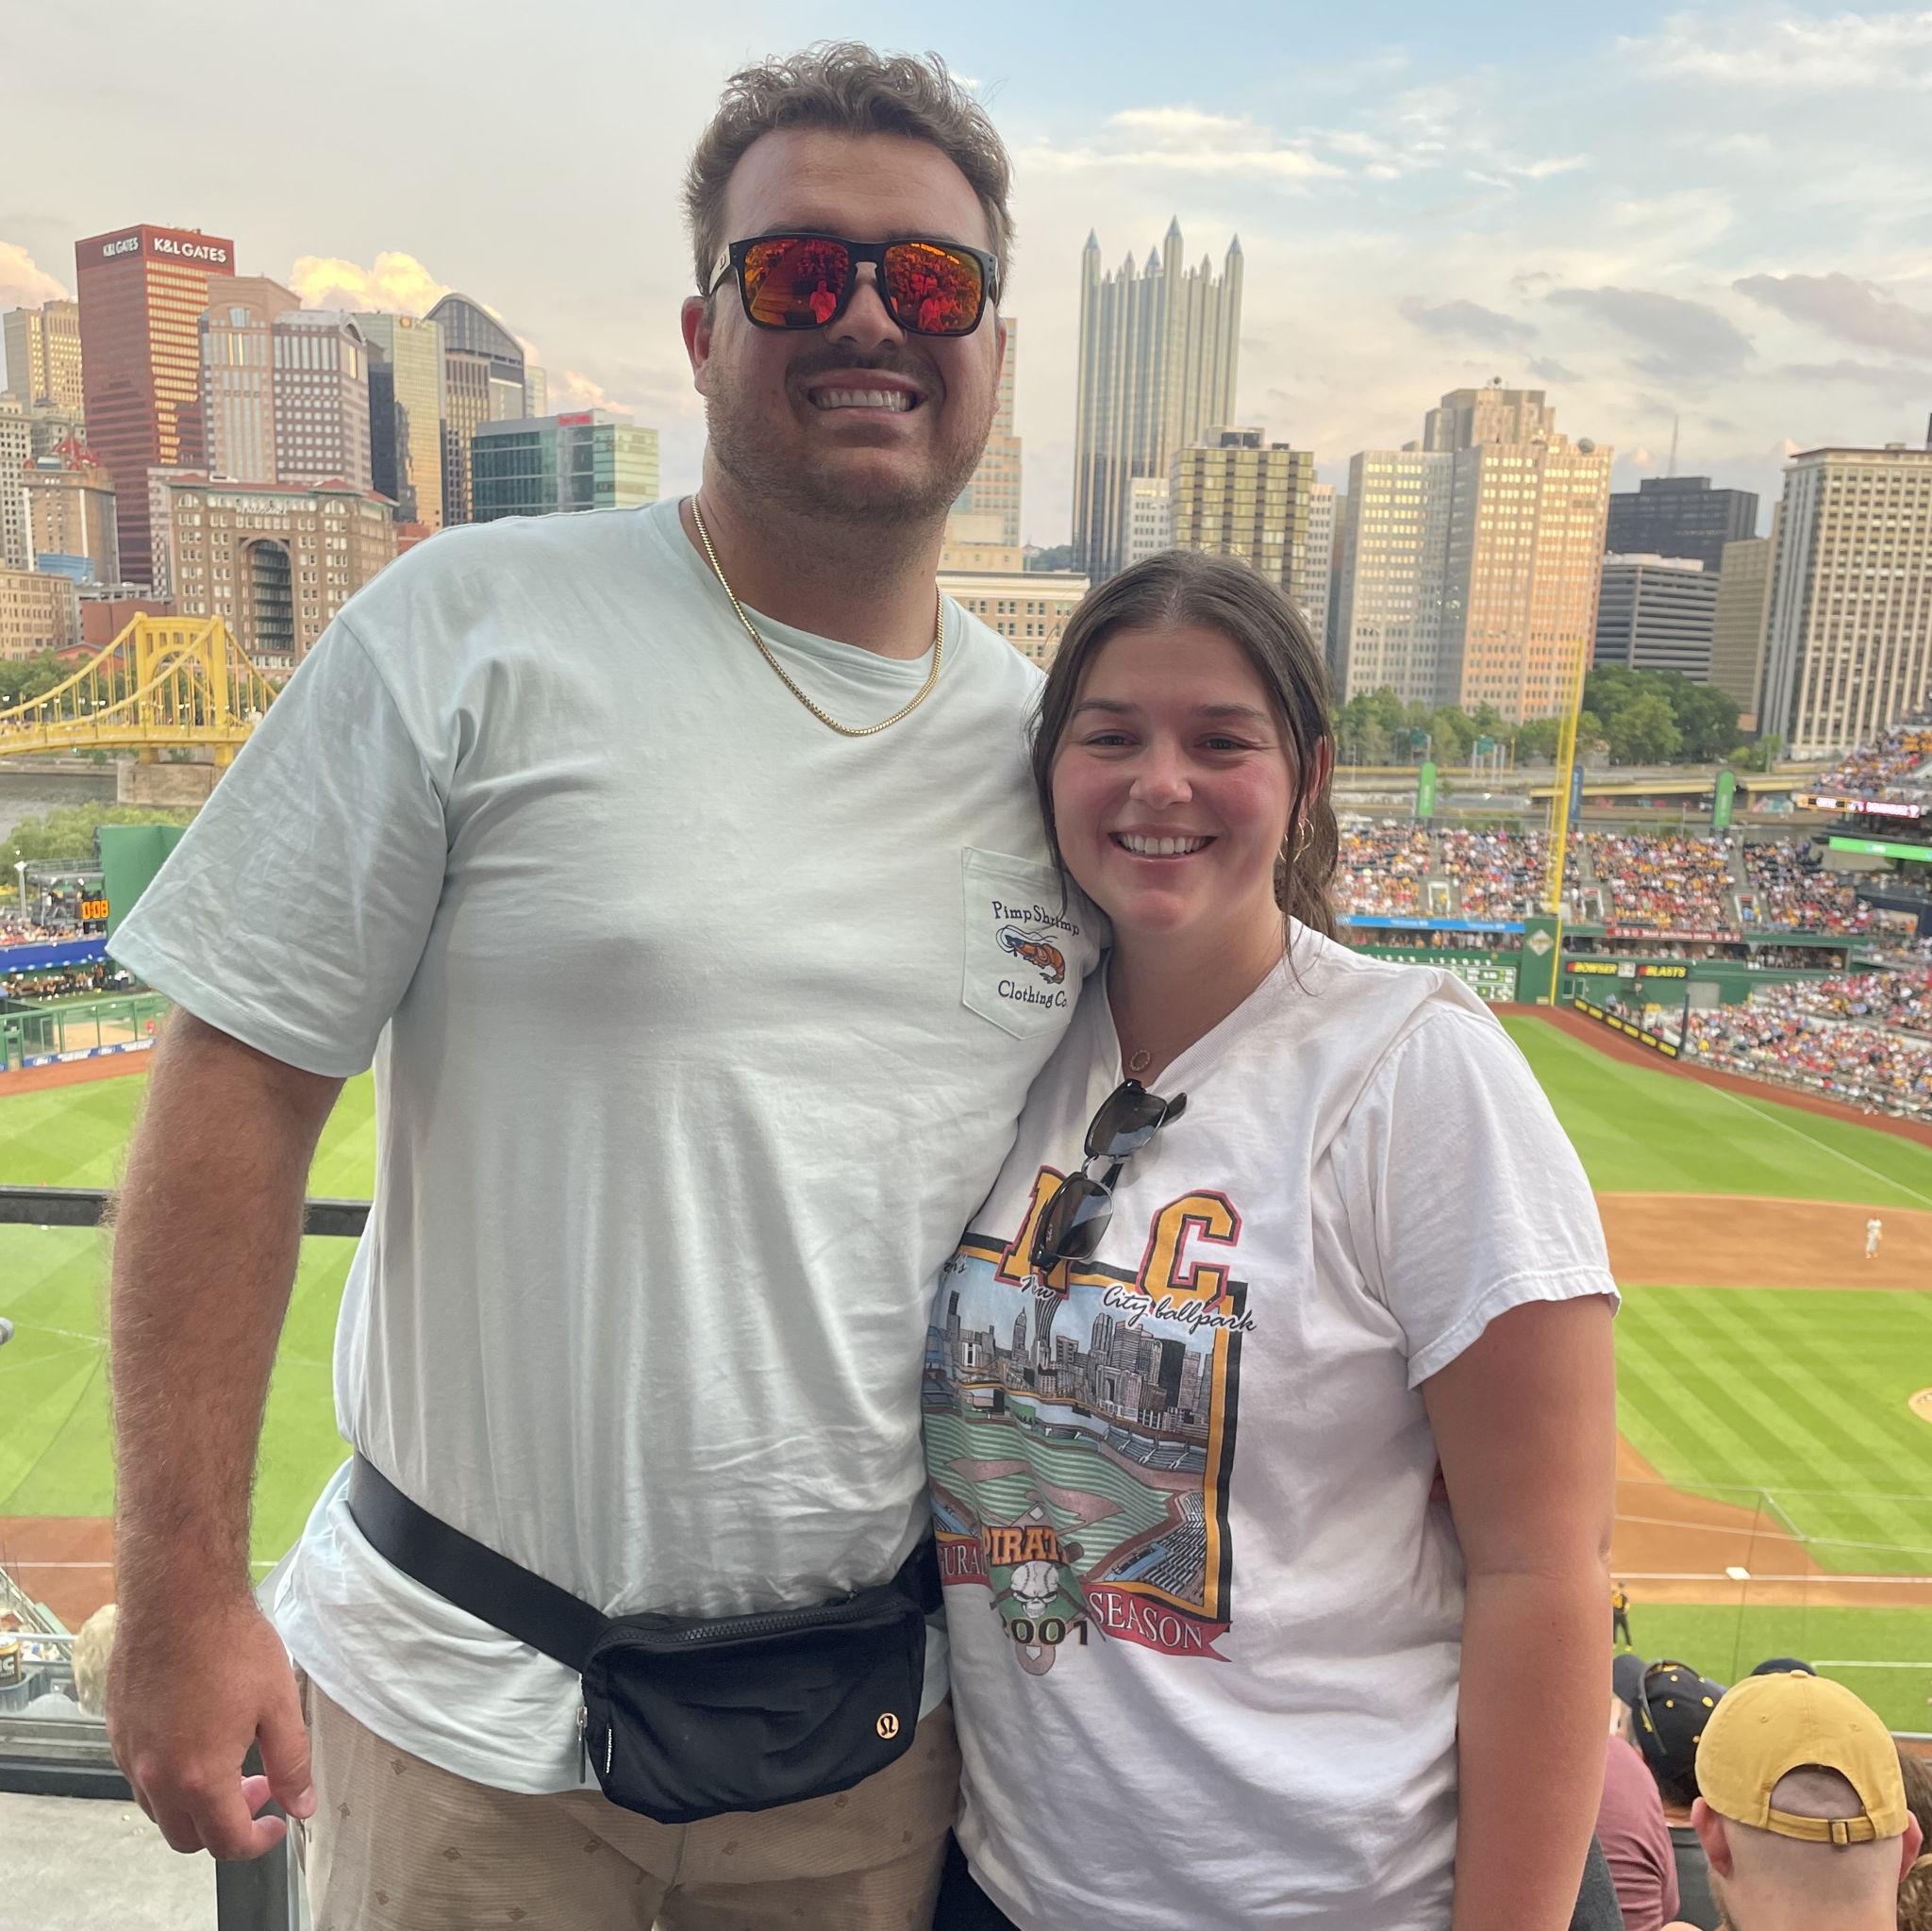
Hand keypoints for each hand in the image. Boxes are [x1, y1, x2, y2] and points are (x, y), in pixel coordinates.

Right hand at [109, 1592, 316, 1858]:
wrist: (178, 1598)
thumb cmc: (231, 1644)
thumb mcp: (279, 1704)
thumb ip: (292, 1762)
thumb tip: (301, 1804)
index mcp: (199, 1778)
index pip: (227, 1842)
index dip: (259, 1842)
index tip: (279, 1822)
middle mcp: (156, 1777)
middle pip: (187, 1837)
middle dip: (226, 1826)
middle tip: (258, 1786)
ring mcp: (131, 1755)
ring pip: (160, 1811)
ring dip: (195, 1805)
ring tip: (230, 1762)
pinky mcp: (117, 1731)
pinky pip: (141, 1777)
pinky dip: (170, 1778)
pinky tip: (198, 1738)